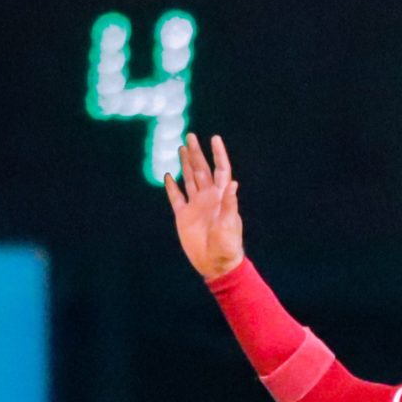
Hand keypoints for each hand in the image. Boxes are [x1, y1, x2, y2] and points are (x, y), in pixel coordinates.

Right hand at [165, 133, 244, 278]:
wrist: (216, 265)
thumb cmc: (227, 246)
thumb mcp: (229, 225)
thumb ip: (230, 204)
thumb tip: (232, 182)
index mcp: (221, 197)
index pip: (220, 170)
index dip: (218, 154)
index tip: (214, 138)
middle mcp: (208, 198)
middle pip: (201, 170)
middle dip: (197, 153)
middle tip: (191, 136)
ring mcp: (195, 206)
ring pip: (189, 179)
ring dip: (185, 164)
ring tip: (182, 148)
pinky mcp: (183, 216)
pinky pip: (176, 197)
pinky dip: (171, 187)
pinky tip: (168, 176)